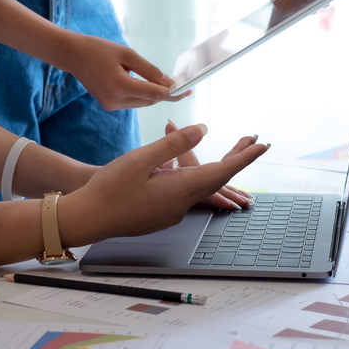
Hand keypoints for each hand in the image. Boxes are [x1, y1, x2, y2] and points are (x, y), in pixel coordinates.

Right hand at [60, 125, 266, 245]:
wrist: (87, 218)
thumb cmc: (109, 189)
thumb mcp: (141, 160)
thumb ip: (174, 145)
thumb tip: (202, 130)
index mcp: (179, 190)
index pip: (222, 171)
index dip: (244, 157)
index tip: (262, 146)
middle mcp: (180, 204)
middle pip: (217, 179)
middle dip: (237, 159)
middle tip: (254, 142)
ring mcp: (170, 211)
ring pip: (201, 186)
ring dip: (217, 168)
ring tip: (229, 152)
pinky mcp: (160, 213)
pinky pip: (185, 191)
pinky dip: (195, 176)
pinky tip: (185, 166)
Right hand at [61, 33, 190, 109]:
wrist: (73, 55)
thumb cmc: (99, 49)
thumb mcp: (128, 54)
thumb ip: (150, 71)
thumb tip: (169, 84)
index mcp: (120, 86)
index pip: (154, 94)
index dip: (173, 93)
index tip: (188, 90)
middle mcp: (115, 100)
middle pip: (149, 100)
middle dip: (165, 93)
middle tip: (180, 83)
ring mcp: (110, 105)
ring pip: (142, 103)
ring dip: (154, 94)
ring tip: (164, 81)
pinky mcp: (108, 105)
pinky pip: (132, 102)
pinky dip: (142, 94)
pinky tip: (146, 84)